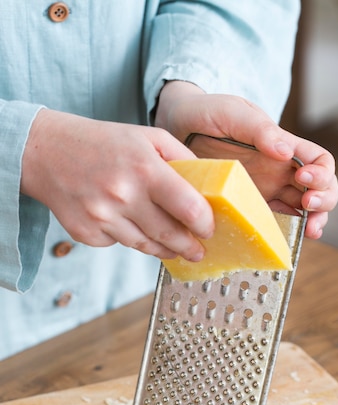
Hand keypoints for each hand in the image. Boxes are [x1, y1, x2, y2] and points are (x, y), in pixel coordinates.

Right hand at [20, 109, 214, 260]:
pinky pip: (119, 244)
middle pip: (170, 236)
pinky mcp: (86, 233)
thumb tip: (209, 188)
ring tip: (175, 248)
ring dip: (164, 250)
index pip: (188, 208)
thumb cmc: (103, 143)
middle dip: (190, 248)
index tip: (209, 229)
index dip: (204, 224)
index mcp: (144, 168)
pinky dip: (129, 238)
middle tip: (199, 251)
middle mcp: (122, 195)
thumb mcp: (148, 137)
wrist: (46, 152)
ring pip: (146, 247)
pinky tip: (129, 225)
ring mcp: (102, 217)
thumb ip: (182, 160)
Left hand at [155, 81, 337, 238]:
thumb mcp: (231, 112)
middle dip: (324, 200)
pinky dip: (282, 234)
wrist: (174, 128)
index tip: (305, 178)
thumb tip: (287, 153)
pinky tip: (281, 241)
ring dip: (313, 223)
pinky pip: (271, 224)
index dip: (322, 173)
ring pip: (302, 212)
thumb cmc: (205, 112)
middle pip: (320, 190)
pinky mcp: (246, 208)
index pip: (320, 161)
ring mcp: (264, 192)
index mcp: (284, 147)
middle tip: (308, 206)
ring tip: (308, 232)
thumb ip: (258, 128)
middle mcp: (279, 172)